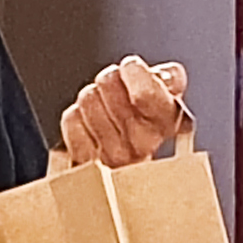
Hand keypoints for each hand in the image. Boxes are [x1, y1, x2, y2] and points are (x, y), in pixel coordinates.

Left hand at [58, 57, 188, 168]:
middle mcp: (142, 144)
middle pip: (108, 83)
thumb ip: (169, 80)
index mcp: (166, 122)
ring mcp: (112, 156)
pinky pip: (72, 120)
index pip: (145, 93)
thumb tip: (167, 76)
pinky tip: (89, 128)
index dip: (133, 71)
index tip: (131, 68)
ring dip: (92, 99)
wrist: (120, 174)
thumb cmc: (142, 128)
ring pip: (88, 98)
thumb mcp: (164, 99)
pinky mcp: (85, 161)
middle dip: (109, 80)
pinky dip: (76, 119)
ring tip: (102, 112)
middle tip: (115, 92)